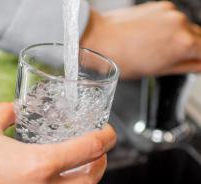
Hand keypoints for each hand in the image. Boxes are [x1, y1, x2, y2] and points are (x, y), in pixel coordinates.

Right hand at [0, 103, 115, 183]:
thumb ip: (7, 113)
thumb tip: (17, 108)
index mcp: (35, 164)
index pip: (88, 149)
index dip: (105, 138)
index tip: (108, 132)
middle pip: (91, 179)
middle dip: (101, 162)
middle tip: (98, 149)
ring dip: (89, 183)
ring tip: (84, 168)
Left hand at [81, 2, 200, 78]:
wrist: (99, 38)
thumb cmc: (121, 58)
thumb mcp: (157, 70)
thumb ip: (185, 66)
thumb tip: (198, 65)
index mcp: (183, 43)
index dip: (199, 60)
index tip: (194, 63)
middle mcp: (180, 23)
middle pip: (200, 38)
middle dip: (193, 49)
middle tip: (175, 58)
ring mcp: (170, 12)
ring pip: (187, 27)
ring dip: (180, 37)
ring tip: (157, 48)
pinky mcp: (160, 5)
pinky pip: (173, 18)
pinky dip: (168, 27)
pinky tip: (152, 36)